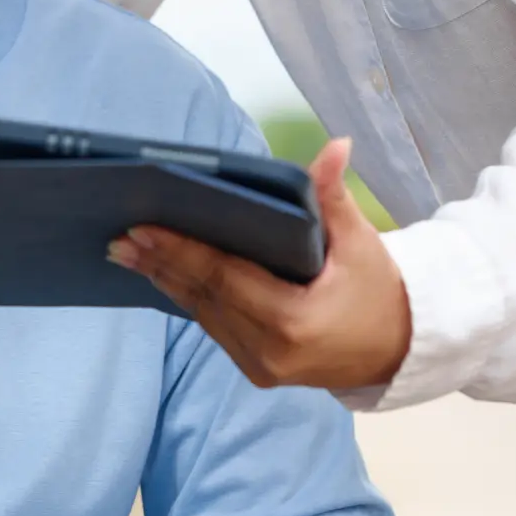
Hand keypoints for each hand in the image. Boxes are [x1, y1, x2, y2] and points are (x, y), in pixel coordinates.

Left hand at [108, 138, 411, 390]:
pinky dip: (186, 296)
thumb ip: (335, 195)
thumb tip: (335, 146)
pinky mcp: (255, 369)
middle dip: (159, 262)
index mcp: (293, 320)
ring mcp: (259, 365)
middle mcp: (269, 351)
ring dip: (164, 279)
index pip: (223, 277)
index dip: (181, 251)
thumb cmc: (378, 289)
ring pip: (202, 313)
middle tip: (119, 234)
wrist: (396, 349)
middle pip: (203, 297)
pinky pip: (213, 325)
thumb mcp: (360, 241)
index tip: (142, 227)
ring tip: (126, 249)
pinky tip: (158, 272)